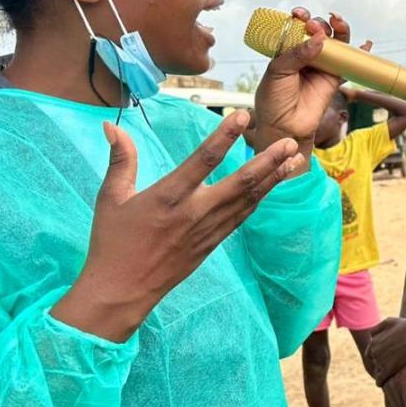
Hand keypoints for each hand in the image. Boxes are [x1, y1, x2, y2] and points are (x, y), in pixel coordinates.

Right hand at [52, 112, 304, 341]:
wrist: (123, 290)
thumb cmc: (113, 242)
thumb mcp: (111, 198)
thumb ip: (120, 160)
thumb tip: (113, 126)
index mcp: (170, 195)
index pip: (205, 159)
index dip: (226, 136)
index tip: (245, 116)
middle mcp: (195, 211)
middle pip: (241, 182)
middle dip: (269, 161)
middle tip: (291, 141)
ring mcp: (208, 229)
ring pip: (248, 199)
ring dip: (272, 178)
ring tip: (294, 160)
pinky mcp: (213, 243)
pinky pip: (242, 216)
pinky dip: (259, 198)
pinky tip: (271, 186)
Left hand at [253, 8, 350, 154]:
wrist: (284, 125)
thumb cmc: (273, 99)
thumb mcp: (278, 71)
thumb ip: (297, 54)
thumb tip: (319, 37)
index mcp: (288, 50)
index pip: (297, 28)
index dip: (300, 18)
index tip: (298, 14)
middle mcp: (306, 55)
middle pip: (319, 31)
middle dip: (319, 23)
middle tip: (313, 24)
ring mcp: (322, 66)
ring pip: (336, 43)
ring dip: (340, 30)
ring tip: (338, 22)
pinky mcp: (334, 79)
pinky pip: (349, 64)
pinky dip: (360, 54)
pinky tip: (366, 44)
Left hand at [368, 315, 405, 385]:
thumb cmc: (404, 325)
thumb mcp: (387, 322)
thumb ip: (377, 329)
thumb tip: (371, 335)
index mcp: (372, 342)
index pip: (370, 354)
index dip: (378, 356)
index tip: (387, 357)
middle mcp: (373, 352)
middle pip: (374, 363)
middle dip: (380, 364)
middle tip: (391, 365)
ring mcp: (380, 362)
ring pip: (377, 372)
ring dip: (383, 372)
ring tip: (392, 374)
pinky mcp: (387, 370)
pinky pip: (379, 381)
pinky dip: (382, 381)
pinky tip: (388, 381)